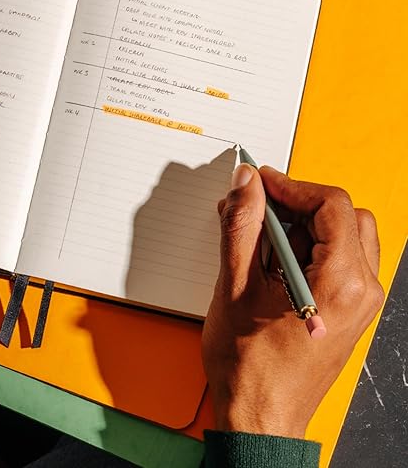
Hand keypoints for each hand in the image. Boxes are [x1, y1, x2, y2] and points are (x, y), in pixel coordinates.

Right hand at [201, 164, 383, 437]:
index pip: (332, 205)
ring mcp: (359, 302)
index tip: (259, 182)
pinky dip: (306, 246)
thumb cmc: (249, 366)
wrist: (260, 416)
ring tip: (258, 237)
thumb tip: (245, 184)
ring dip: (302, 225)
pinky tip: (270, 260)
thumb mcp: (235, 287)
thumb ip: (241, 226)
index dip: (291, 185)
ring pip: (342, 235)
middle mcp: (362, 291)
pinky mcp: (347, 309)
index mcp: (342, 283)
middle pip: (343, 216)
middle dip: (298, 203)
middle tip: (257, 207)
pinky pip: (336, 259)